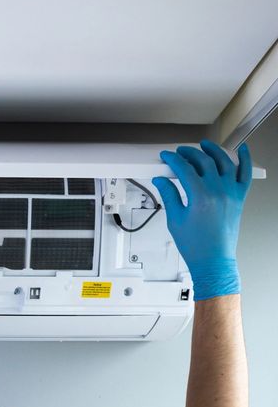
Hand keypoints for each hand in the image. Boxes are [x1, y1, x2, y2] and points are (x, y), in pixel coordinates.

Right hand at [152, 140, 251, 298]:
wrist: (213, 261)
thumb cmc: (196, 246)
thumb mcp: (175, 220)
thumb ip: (168, 195)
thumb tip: (161, 181)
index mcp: (200, 197)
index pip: (184, 169)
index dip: (173, 160)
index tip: (167, 157)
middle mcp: (218, 191)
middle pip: (203, 161)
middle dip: (189, 153)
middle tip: (180, 152)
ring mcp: (231, 193)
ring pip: (224, 162)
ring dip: (213, 150)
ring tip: (205, 145)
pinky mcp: (239, 198)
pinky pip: (245, 174)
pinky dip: (244, 160)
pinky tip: (242, 150)